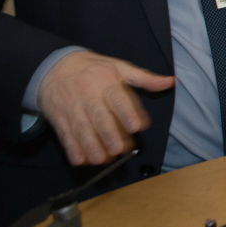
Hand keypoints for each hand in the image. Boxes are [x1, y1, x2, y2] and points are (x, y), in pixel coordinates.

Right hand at [36, 50, 176, 166]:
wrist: (55, 66)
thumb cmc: (95, 69)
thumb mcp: (120, 68)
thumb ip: (145, 78)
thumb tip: (171, 81)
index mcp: (107, 82)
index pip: (117, 98)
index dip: (126, 113)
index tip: (136, 127)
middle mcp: (89, 95)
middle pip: (99, 116)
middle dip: (108, 134)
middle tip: (118, 150)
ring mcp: (72, 107)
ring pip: (81, 128)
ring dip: (90, 145)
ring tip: (101, 160)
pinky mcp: (59, 118)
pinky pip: (64, 133)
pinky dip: (71, 148)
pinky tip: (79, 160)